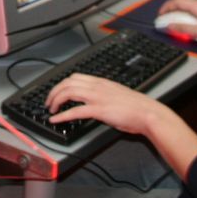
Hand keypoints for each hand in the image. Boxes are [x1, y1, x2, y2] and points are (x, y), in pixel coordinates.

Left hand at [45, 73, 162, 135]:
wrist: (148, 113)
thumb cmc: (136, 107)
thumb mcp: (117, 94)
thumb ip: (104, 94)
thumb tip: (95, 101)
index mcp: (101, 82)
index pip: (75, 77)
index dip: (62, 84)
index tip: (56, 92)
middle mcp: (97, 86)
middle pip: (67, 82)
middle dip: (54, 91)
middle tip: (49, 102)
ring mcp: (97, 97)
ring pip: (68, 92)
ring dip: (55, 101)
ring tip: (51, 110)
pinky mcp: (99, 110)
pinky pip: (75, 111)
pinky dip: (62, 116)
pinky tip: (56, 120)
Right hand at [158, 0, 196, 46]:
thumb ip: (183, 28)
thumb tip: (170, 26)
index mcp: (196, 6)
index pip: (176, 2)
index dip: (166, 7)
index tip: (160, 14)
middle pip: (181, 2)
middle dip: (170, 8)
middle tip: (164, 16)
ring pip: (187, 6)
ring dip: (178, 11)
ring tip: (173, 19)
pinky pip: (193, 10)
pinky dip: (185, 14)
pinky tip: (187, 22)